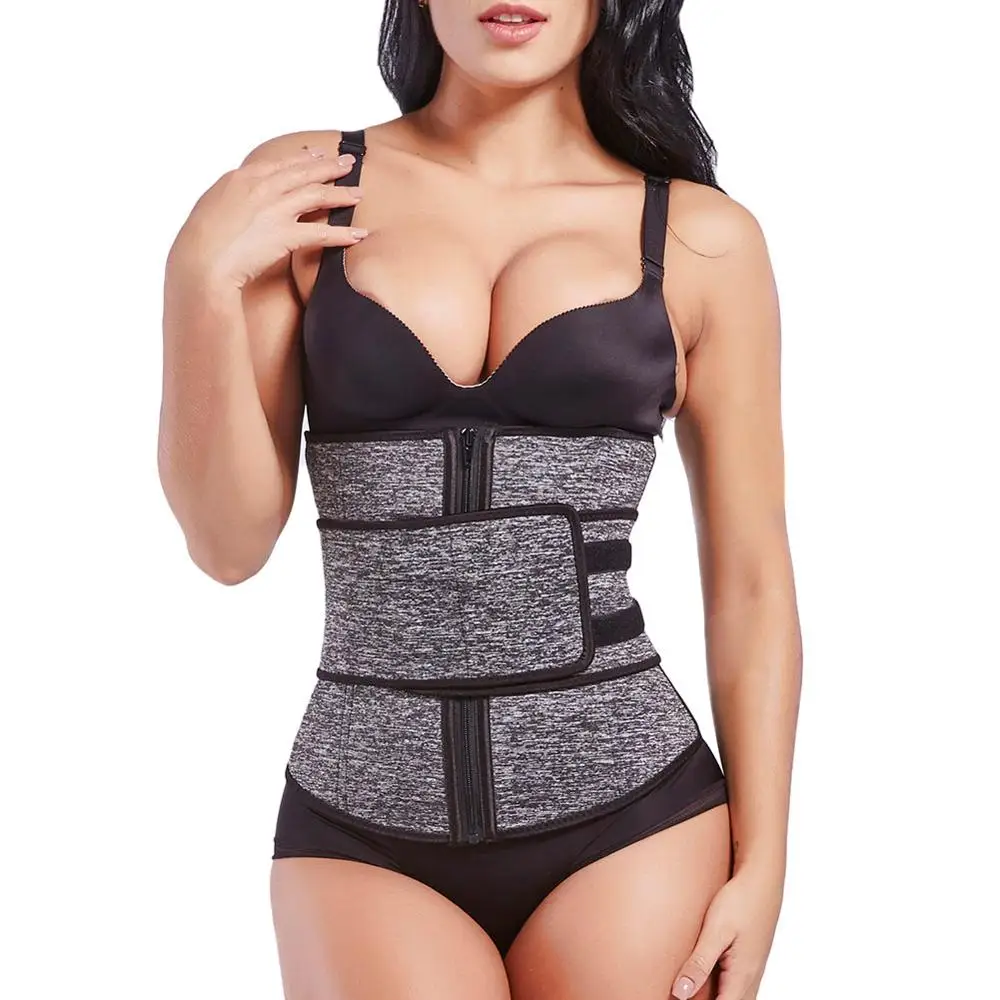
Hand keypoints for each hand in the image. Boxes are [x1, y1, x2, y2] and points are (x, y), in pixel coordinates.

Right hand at [167, 144, 366, 292]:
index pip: (280, 164)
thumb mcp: (212, 208)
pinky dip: (343, 234)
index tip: (317, 154)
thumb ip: (233, 199)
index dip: (303, 159)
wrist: (200, 261)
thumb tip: (242, 201)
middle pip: (303, 172)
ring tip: (358, 194)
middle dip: (329, 166)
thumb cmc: (199, 242)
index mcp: (241, 178)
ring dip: (341, 193)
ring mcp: (274, 209)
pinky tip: (358, 234)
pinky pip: (321, 233)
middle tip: (348, 163)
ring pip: (317, 195)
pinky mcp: (285, 235)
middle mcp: (261, 187)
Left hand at [670, 862, 783, 999]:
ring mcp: (751, 971)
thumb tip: (680, 993)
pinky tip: (702, 980)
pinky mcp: (748, 961)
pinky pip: (734, 987)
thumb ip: (699, 963)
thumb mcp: (716, 930)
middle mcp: (750, 979)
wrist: (762, 879)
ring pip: (733, 997)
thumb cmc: (741, 900)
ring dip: (714, 996)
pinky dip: (719, 989)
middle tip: (680, 994)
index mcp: (742, 977)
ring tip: (690, 990)